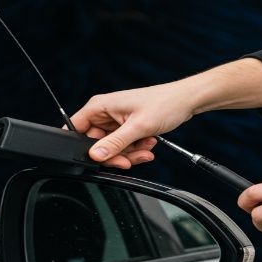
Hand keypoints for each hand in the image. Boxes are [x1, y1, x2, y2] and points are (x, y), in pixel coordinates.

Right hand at [71, 79, 199, 168]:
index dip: (83, 146)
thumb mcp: (138, 127)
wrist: (185, 101)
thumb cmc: (164, 103)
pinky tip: (148, 143)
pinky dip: (135, 149)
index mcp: (100, 106)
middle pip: (96, 144)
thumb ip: (115, 143)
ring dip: (129, 153)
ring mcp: (116, 121)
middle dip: (115, 154)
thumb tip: (95, 155)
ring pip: (112, 148)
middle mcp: (105, 113)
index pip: (76, 128)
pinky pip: (123, 146)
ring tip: (145, 147)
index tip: (97, 158)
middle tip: (129, 159)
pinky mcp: (126, 128)